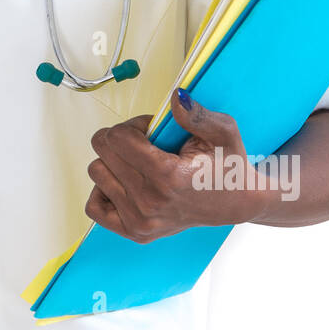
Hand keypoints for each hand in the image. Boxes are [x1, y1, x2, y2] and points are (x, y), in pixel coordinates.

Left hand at [85, 87, 269, 239]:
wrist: (234, 203)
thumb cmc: (226, 165)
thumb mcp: (223, 132)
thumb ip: (197, 115)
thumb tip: (176, 97)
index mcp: (168, 177)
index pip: (117, 138)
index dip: (132, 125)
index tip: (150, 129)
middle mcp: (150, 203)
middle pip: (103, 152)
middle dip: (120, 139)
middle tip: (145, 144)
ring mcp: (140, 221)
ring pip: (96, 173)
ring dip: (113, 162)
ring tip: (139, 164)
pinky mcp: (134, 232)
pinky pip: (94, 206)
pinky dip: (105, 189)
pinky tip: (126, 183)